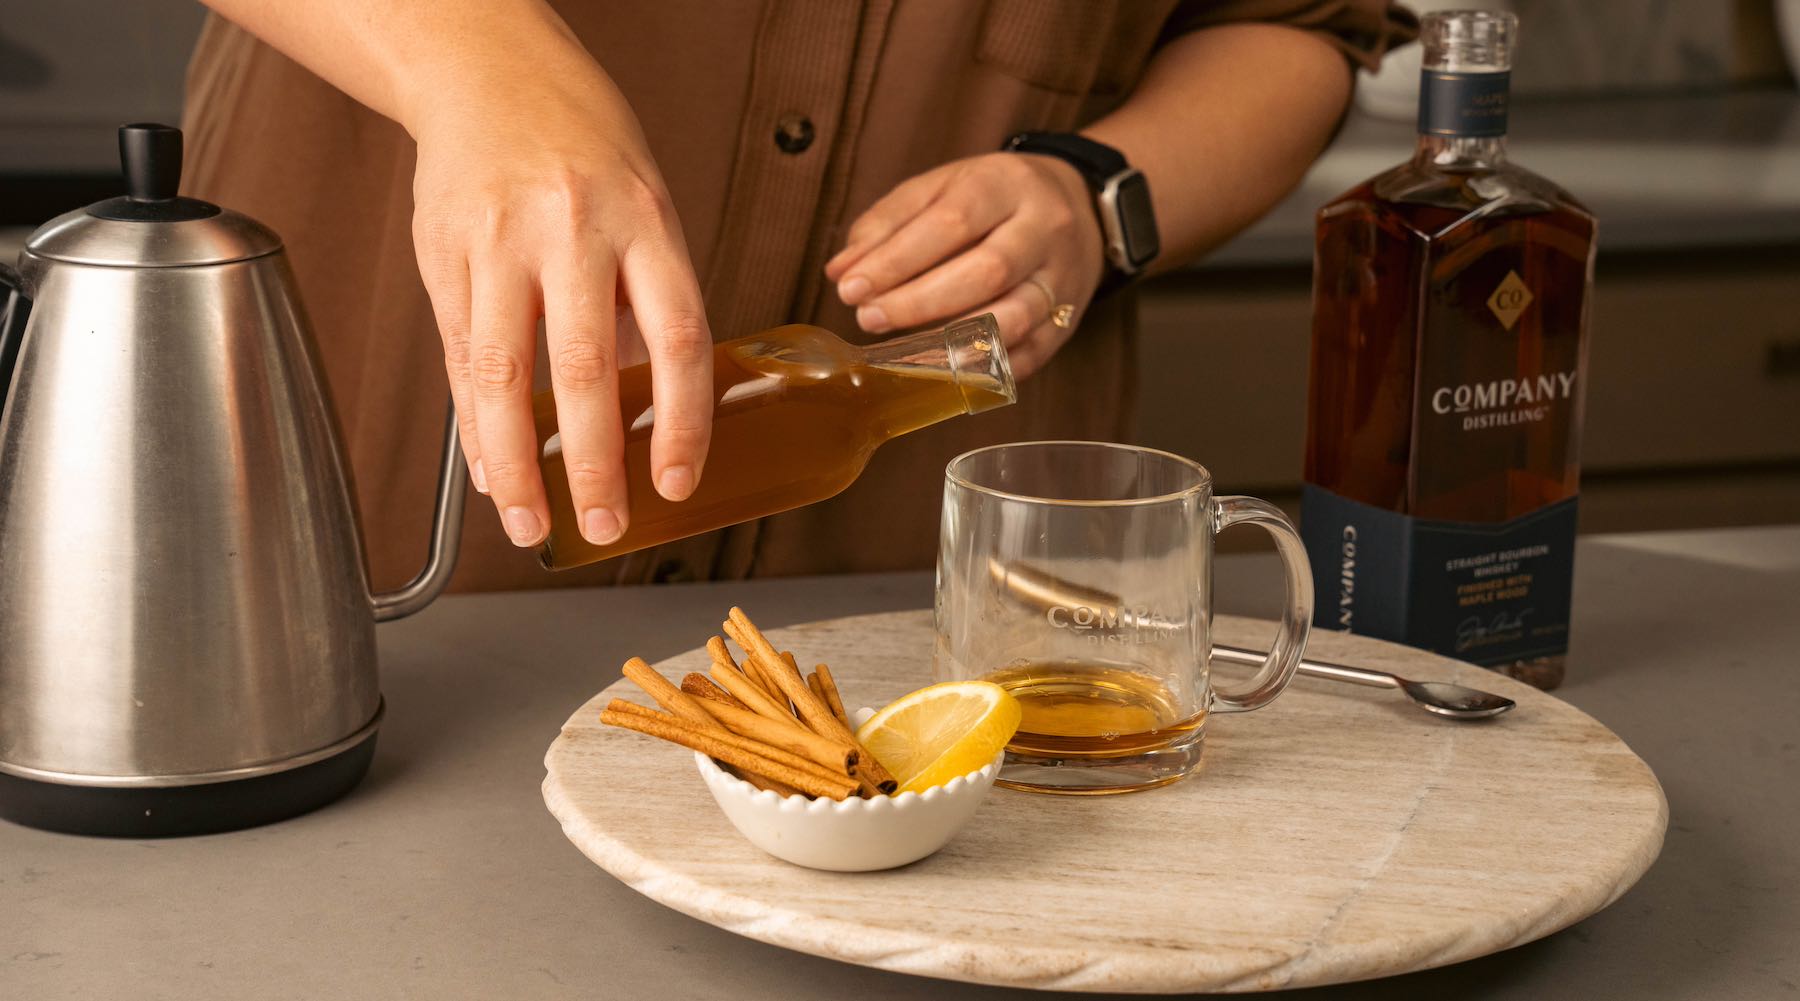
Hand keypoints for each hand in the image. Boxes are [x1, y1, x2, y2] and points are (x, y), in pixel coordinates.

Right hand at [408, 61, 709, 549]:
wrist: (488, 71)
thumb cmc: (581, 147)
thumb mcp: (644, 208)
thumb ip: (643, 302)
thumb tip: (644, 412)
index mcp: (644, 220)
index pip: (678, 337)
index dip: (681, 420)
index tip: (676, 480)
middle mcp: (573, 228)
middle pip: (585, 367)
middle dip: (594, 465)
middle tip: (605, 525)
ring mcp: (500, 241)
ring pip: (505, 374)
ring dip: (518, 465)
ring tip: (530, 524)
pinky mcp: (443, 253)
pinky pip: (462, 357)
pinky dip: (475, 425)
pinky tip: (489, 471)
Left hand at [824, 152, 1103, 379]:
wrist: (1077, 206)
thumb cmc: (991, 199)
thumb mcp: (940, 189)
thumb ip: (887, 225)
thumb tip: (841, 271)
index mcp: (1006, 184)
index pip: (951, 222)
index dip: (897, 260)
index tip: (851, 287)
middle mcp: (1044, 229)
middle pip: (987, 272)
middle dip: (919, 302)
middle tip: (869, 318)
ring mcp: (1062, 278)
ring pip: (1014, 317)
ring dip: (952, 342)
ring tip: (903, 353)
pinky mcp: (1069, 320)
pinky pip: (1030, 354)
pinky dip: (984, 370)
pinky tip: (944, 371)